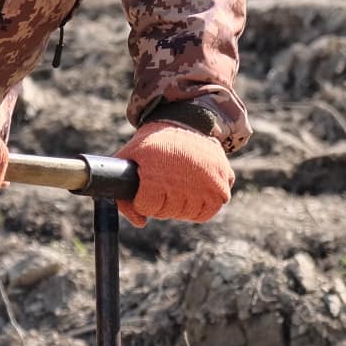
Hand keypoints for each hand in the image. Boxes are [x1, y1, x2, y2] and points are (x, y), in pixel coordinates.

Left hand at [113, 120, 232, 227]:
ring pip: (185, 214)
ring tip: (178, 180)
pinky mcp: (221, 189)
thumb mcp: (131, 155)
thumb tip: (140, 223)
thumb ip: (124, 193)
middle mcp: (181, 182)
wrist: (188, 122)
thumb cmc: (156, 141)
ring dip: (179, 203)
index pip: (145, 207)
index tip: (148, 183)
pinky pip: (205, 213)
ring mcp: (204, 187)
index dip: (143, 197)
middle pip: (165, 212)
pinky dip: (198, 206)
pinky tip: (192, 188)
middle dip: (161, 200)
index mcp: (155, 175)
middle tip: (164, 179)